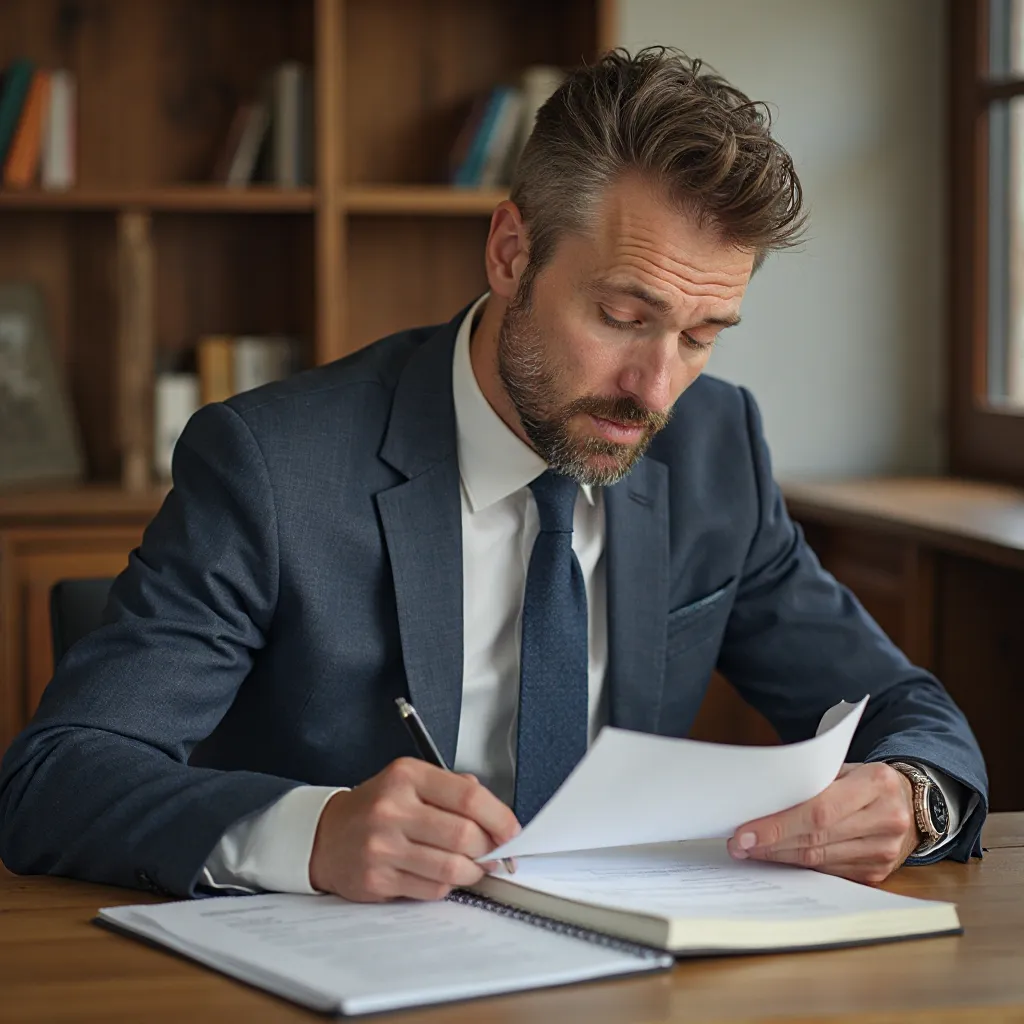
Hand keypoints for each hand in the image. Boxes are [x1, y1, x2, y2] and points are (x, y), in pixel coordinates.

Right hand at [309, 758, 519, 901]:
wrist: (325, 835)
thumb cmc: (377, 807)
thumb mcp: (412, 781)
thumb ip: (455, 790)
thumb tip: (497, 817)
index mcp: (407, 776)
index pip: (468, 798)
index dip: (499, 818)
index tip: (512, 832)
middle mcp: (393, 809)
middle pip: (464, 836)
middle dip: (489, 850)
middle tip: (494, 853)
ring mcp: (382, 846)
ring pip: (451, 869)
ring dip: (472, 872)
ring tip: (472, 866)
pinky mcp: (377, 879)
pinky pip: (431, 890)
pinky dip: (446, 886)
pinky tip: (440, 874)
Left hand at [726, 762, 921, 884]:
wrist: (910, 802)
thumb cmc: (866, 780)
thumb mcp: (845, 768)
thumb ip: (812, 782)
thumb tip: (761, 804)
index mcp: (877, 784)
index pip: (819, 810)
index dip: (779, 825)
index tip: (745, 833)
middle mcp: (887, 819)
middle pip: (816, 839)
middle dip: (771, 843)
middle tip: (738, 845)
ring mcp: (885, 851)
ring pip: (820, 860)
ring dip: (780, 857)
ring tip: (750, 851)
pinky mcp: (878, 873)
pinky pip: (830, 872)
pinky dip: (800, 866)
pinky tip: (778, 859)